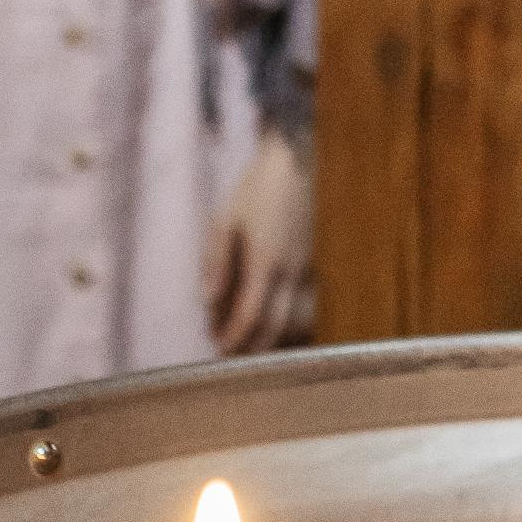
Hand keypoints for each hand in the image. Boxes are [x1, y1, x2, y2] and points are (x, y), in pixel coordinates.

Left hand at [204, 128, 311, 353]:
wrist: (298, 163)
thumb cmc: (258, 189)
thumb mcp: (226, 219)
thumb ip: (216, 261)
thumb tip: (207, 300)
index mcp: (265, 261)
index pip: (251, 315)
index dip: (234, 336)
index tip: (217, 348)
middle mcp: (291, 271)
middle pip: (276, 326)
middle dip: (253, 349)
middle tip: (231, 359)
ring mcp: (307, 269)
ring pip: (293, 319)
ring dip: (270, 338)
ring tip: (247, 346)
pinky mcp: (313, 263)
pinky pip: (300, 303)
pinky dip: (284, 319)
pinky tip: (268, 321)